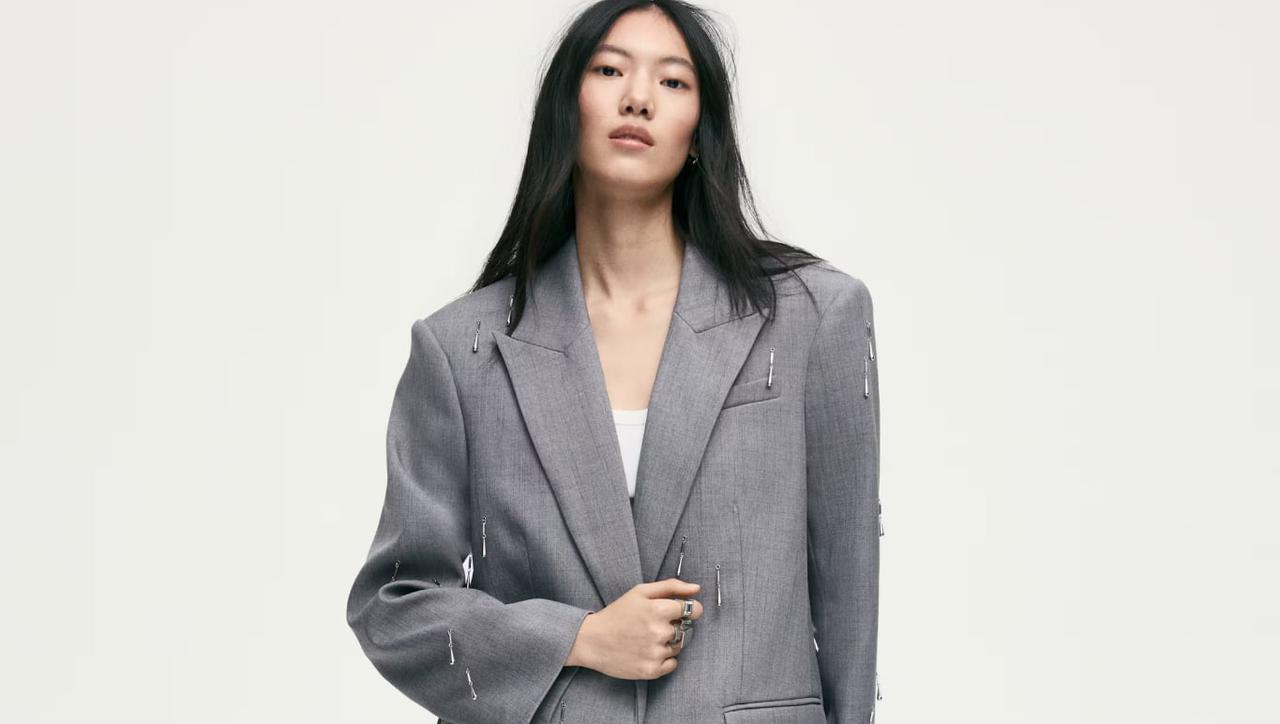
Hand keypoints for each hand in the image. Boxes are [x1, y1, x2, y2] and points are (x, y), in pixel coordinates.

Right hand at [565, 577, 704, 679]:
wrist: (592, 640)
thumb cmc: (617, 613)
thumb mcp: (640, 592)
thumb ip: (671, 586)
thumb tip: (696, 588)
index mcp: (659, 610)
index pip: (694, 610)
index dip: (688, 609)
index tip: (678, 612)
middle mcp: (660, 632)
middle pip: (685, 629)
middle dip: (673, 626)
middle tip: (651, 625)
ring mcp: (656, 653)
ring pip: (678, 646)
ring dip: (667, 643)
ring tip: (645, 639)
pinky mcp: (652, 671)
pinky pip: (672, 664)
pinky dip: (663, 659)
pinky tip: (647, 652)